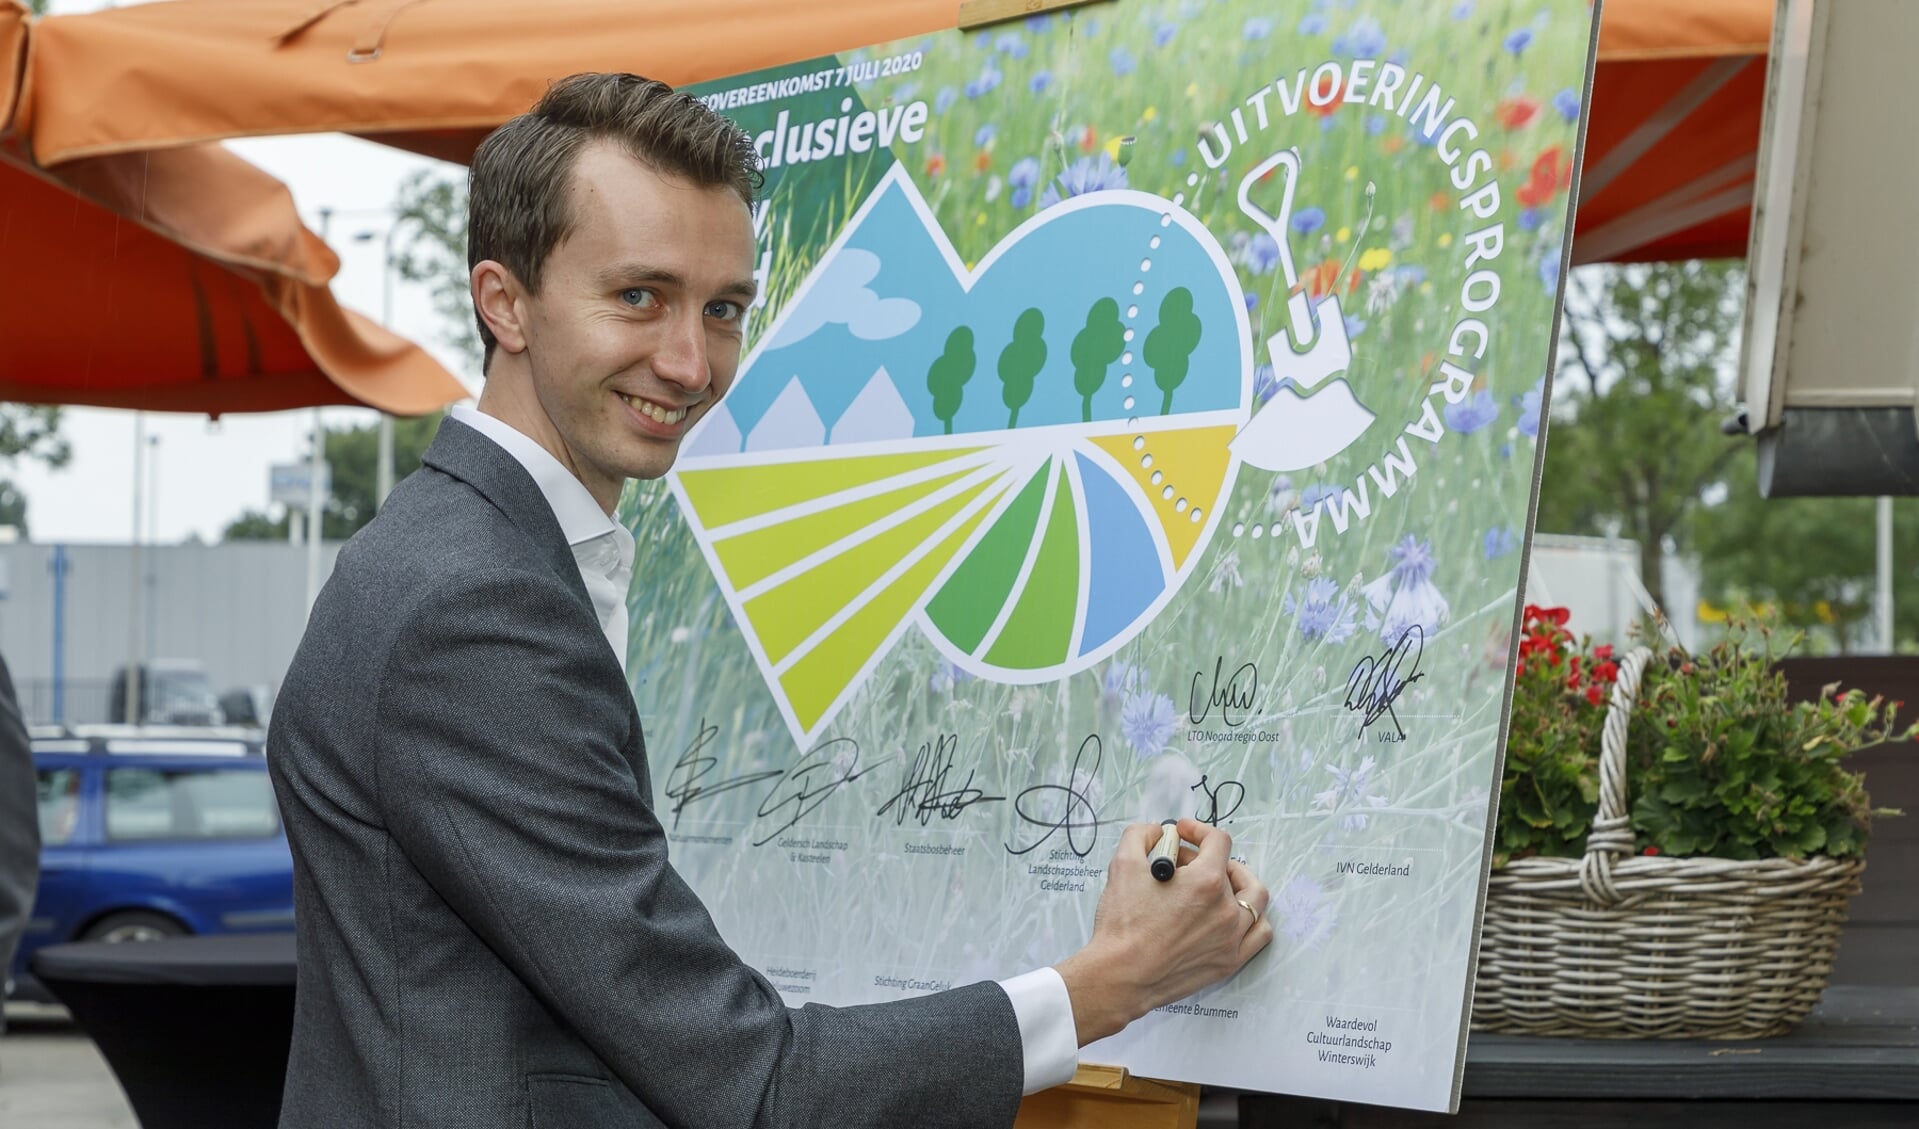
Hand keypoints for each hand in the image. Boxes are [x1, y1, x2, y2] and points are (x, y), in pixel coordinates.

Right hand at [1053, 818, 1271, 1044]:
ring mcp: (1232, 938)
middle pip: (1233, 869)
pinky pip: (1259, 934)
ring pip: (1255, 900)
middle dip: (1209, 858)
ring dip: (1238, 885)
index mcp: (1205, 882)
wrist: (1120, 975)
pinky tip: (1230, 916)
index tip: (1183, 833)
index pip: (1218, 841)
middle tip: (1186, 864)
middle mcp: (1225, 909)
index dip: (1198, 830)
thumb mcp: (1123, 863)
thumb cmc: (1122, 926)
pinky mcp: (1229, 962)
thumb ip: (1142, 835)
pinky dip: (1250, 919)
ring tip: (1217, 886)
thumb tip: (1158, 832)